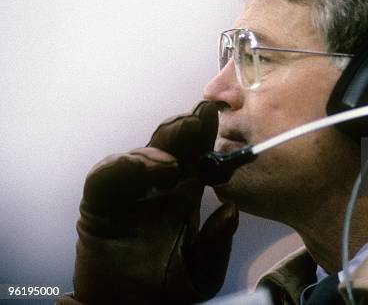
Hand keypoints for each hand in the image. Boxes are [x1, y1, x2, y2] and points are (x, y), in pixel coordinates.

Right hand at [73, 102, 237, 303]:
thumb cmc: (167, 289)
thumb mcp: (203, 272)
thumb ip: (217, 243)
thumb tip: (232, 211)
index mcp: (185, 194)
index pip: (198, 156)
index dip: (207, 136)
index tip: (220, 117)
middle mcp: (158, 186)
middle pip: (171, 146)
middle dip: (185, 129)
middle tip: (200, 117)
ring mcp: (129, 192)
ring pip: (141, 154)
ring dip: (158, 148)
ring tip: (175, 161)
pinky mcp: (100, 203)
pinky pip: (107, 175)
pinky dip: (124, 166)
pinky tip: (145, 169)